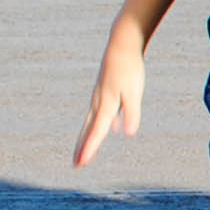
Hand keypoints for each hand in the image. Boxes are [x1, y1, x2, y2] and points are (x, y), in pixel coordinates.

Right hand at [75, 37, 143, 166]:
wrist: (122, 45)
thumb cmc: (130, 69)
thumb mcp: (133, 93)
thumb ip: (131, 113)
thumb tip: (128, 133)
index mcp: (105, 105)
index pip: (96, 132)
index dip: (89, 149)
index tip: (81, 163)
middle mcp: (98, 103)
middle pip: (89, 130)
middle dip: (83, 147)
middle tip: (76, 164)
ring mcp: (100, 96)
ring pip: (93, 121)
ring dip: (89, 137)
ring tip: (87, 151)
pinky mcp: (106, 91)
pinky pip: (102, 113)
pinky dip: (103, 124)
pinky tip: (113, 128)